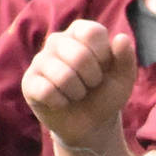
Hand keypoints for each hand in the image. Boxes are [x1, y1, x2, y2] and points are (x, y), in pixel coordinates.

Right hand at [21, 20, 138, 152]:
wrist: (91, 123)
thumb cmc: (106, 94)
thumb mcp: (123, 78)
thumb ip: (126, 57)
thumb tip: (121, 38)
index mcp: (80, 32)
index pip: (92, 32)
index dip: (103, 56)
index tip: (104, 67)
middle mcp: (57, 40)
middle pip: (79, 55)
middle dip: (93, 78)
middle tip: (91, 84)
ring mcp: (40, 60)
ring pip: (63, 76)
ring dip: (78, 92)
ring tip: (77, 93)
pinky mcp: (29, 82)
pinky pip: (46, 91)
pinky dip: (61, 102)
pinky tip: (62, 102)